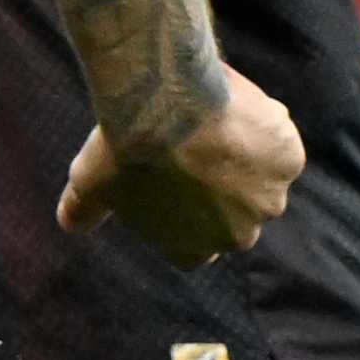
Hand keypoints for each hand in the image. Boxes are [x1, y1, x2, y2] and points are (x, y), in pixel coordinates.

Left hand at [58, 70, 302, 264]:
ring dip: (249, 159)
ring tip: (220, 124)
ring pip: (263, 180)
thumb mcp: (91, 185)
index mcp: (194, 250)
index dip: (190, 213)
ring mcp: (268, 201)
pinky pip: (282, 146)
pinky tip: (241, 111)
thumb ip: (83, 211)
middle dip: (224, 189)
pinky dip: (269, 130)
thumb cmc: (125, 150)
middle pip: (237, 215)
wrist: (167, 109)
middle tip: (201, 149)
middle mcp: (239, 236)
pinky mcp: (290, 163)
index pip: (197, 244)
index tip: (180, 183)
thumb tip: (69, 224)